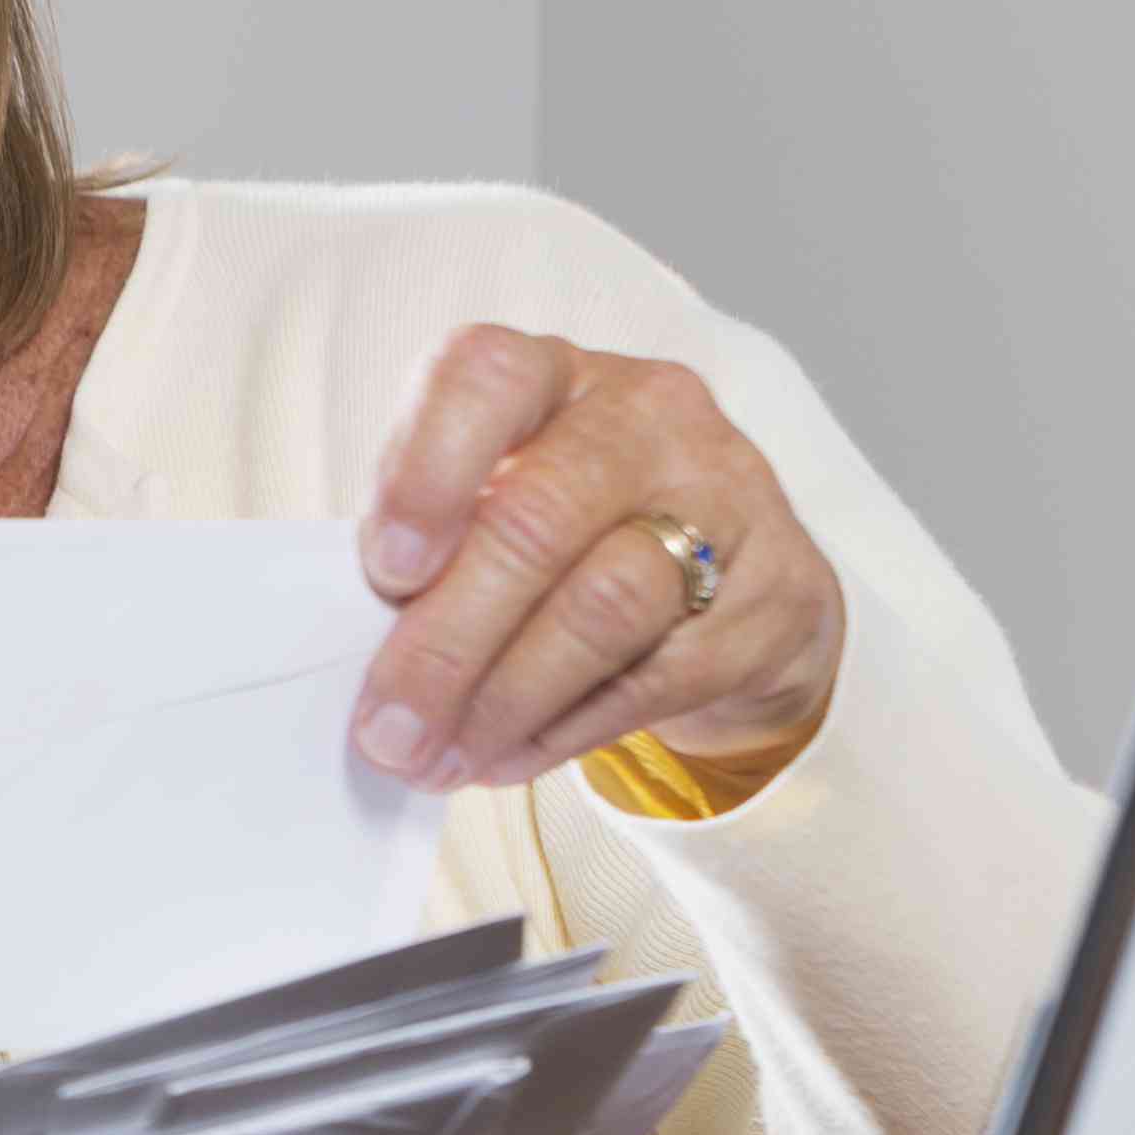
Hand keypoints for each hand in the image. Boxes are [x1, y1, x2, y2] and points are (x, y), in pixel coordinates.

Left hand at [350, 325, 846, 794]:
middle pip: (538, 520)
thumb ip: (433, 549)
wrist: (739, 573)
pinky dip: (566, 728)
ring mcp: (725, 497)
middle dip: (447, 640)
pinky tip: (507, 758)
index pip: (488, 376)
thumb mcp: (496, 502)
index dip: (426, 473)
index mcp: (554, 375)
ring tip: (440, 759)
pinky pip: (656, 675)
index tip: (383, 571)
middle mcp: (648, 416)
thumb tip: (362, 650)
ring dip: (504, 700)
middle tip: (389, 727)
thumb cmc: (574, 531)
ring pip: (602, 607)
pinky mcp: (771, 594)